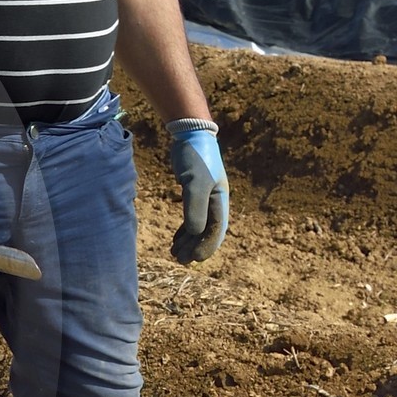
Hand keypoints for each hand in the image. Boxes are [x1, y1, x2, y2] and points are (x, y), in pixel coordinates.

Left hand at [167, 126, 228, 263]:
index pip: (216, 230)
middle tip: (181, 261)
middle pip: (207, 231)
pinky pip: (192, 217)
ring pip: (199, 225)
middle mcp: (216, 201)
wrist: (190, 135)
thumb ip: (196, 208)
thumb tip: (195, 233)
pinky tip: (176, 239)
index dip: (206, 246)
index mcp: (220, 200)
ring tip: (175, 254)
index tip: (194, 259)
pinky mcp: (194, 192)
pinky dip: (185, 230)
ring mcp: (206, 197)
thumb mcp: (195, 183)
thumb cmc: (195, 158)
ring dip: (189, 241)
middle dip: (195, 247)